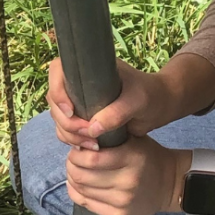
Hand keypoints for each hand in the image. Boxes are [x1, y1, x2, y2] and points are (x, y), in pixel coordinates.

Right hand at [47, 57, 174, 146]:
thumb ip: (117, 113)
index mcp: (89, 68)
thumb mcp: (137, 101)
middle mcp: (80, 82)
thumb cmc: (150, 95)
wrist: (160, 106)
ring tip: (93, 145)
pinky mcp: (84, 117)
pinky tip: (90, 146)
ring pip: (59, 118)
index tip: (71, 111)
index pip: (57, 71)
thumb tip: (92, 128)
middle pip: (54, 100)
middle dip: (66, 121)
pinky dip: (74, 139)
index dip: (57, 91)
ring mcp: (80, 100)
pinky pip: (67, 129)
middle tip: (87, 134)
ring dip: (69, 133)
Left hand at [66, 133, 185, 214]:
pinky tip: (81, 185)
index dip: (76, 153)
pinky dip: (77, 193)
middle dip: (71, 166)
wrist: (169, 183)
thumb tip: (78, 141)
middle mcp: (128, 181)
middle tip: (73, 160)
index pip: (90, 159)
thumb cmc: (147, 157)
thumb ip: (109, 137)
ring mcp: (124, 201)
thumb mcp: (133, 139)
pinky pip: (86, 204)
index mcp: (132, 158)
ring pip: (81, 190)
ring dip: (73, 179)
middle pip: (81, 176)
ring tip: (78, 171)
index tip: (77, 149)